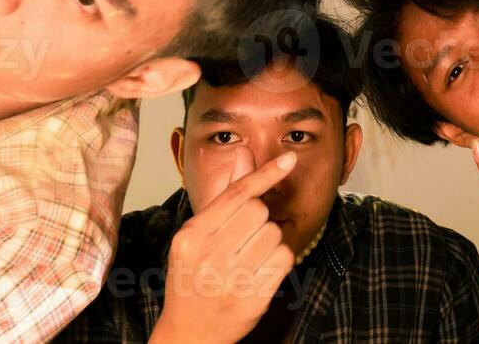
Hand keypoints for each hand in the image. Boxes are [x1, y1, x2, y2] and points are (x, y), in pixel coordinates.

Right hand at [152, 149, 297, 343]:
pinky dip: (279, 258)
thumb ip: (224, 195)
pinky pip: (283, 259)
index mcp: (191, 236)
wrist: (189, 333)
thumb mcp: (196, 236)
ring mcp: (232, 279)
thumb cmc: (193, 276)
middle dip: (259, 217)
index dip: (264, 174)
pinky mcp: (254, 298)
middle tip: (244, 236)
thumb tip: (244, 153)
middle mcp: (209, 255)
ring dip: (269, 239)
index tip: (289, 160)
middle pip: (257, 211)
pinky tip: (261, 268)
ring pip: (273, 233)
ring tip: (249, 255)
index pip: (235, 195)